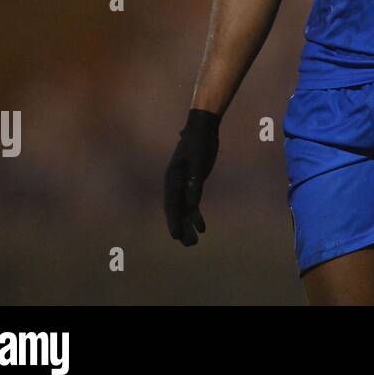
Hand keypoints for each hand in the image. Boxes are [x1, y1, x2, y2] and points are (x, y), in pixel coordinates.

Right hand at [163, 108, 220, 246]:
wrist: (201, 130)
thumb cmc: (198, 144)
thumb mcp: (197, 162)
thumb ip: (194, 182)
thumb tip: (192, 204)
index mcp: (172, 179)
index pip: (171, 205)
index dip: (173, 221)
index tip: (176, 236)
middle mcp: (175, 185)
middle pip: (176, 211)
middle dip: (181, 228)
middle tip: (188, 244)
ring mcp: (183, 185)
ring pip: (184, 210)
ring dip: (188, 225)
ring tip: (194, 242)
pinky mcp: (193, 184)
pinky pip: (192, 204)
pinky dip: (196, 216)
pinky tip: (202, 227)